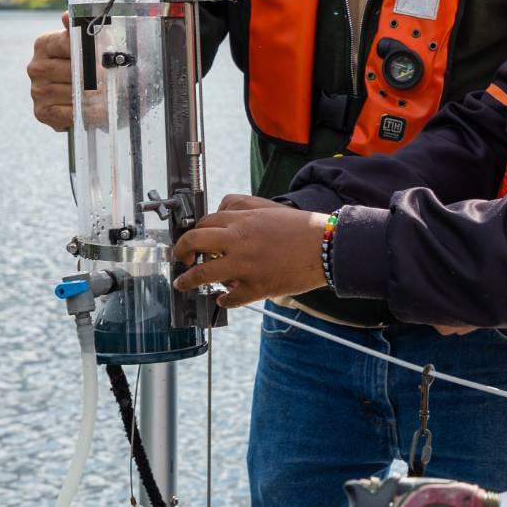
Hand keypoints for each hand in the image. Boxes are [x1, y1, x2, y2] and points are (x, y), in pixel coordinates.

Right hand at [26, 14, 107, 131]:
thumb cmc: (88, 67)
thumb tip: (66, 16)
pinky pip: (66, 113)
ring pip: (69, 92)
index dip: (88, 49)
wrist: (86, 97)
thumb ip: (80, 30)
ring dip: (92, 95)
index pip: (66, 42)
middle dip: (93, 75)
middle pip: (69, 70)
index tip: (104, 55)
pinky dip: (83, 112)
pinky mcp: (41, 112)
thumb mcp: (87, 46)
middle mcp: (36, 67)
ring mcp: (36, 90)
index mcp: (44, 44)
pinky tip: (94, 109)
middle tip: (111, 78)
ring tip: (108, 94)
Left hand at [172, 205, 329, 309]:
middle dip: (180, 252)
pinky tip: (221, 299)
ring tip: (183, 284)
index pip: (203, 224)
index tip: (190, 242)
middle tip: (179, 259)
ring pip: (203, 274)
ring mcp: (245, 266)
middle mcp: (238, 241)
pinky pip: (229, 298)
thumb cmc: (301, 227)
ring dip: (188, 280)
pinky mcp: (257, 287)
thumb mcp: (268, 207)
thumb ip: (241, 206)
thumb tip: (219, 212)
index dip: (192, 233)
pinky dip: (222, 300)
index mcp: (241, 221)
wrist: (327, 247)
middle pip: (193, 243)